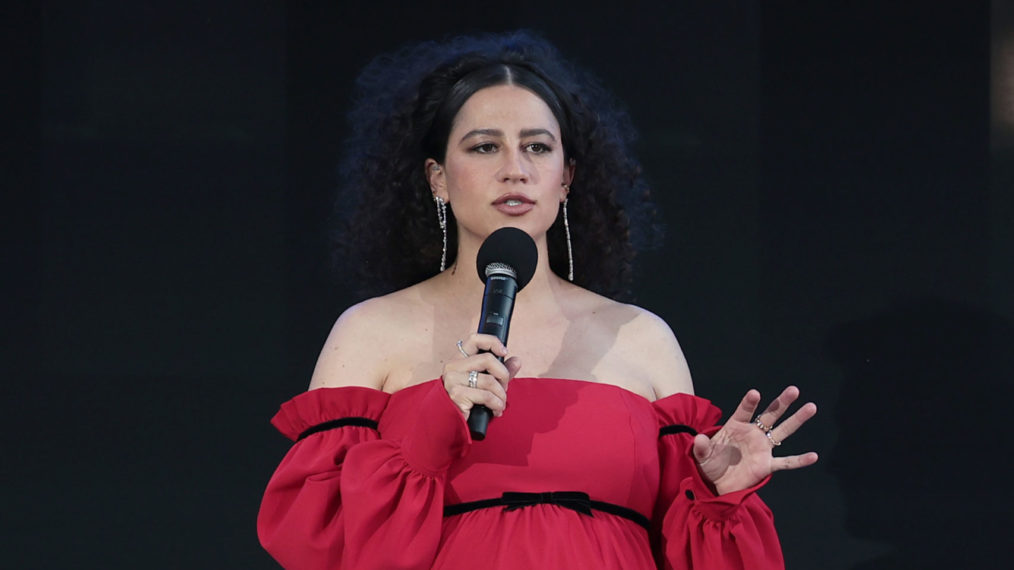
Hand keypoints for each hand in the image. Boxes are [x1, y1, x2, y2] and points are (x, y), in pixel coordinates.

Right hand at [442, 333, 521, 418]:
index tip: (504, 352)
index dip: (492, 342)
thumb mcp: (487, 383)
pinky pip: (487, 396)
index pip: (474, 339)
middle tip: (504, 388)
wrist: (451, 423)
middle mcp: (453, 366)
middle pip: (487, 359)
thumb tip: (517, 360)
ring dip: (501, 395)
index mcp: (459, 359)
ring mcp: (453, 380)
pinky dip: (497, 404)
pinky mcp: (457, 394)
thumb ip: (501, 371)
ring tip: (501, 403)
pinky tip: (496, 410)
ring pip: (489, 380)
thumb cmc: (469, 401)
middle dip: (503, 375)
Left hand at [692, 386, 817, 494]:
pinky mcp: (767, 465)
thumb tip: (699, 439)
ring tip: (811, 407)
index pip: (744, 411)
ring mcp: (762, 448)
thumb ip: (701, 447)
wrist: (717, 484)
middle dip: (781, 403)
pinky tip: (813, 456)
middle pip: (770, 415)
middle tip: (794, 390)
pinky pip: (785, 462)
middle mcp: (752, 434)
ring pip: (782, 431)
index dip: (749, 403)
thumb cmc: (710, 464)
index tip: (755, 394)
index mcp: (735, 426)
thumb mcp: (701, 456)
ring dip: (796, 420)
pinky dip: (799, 461)